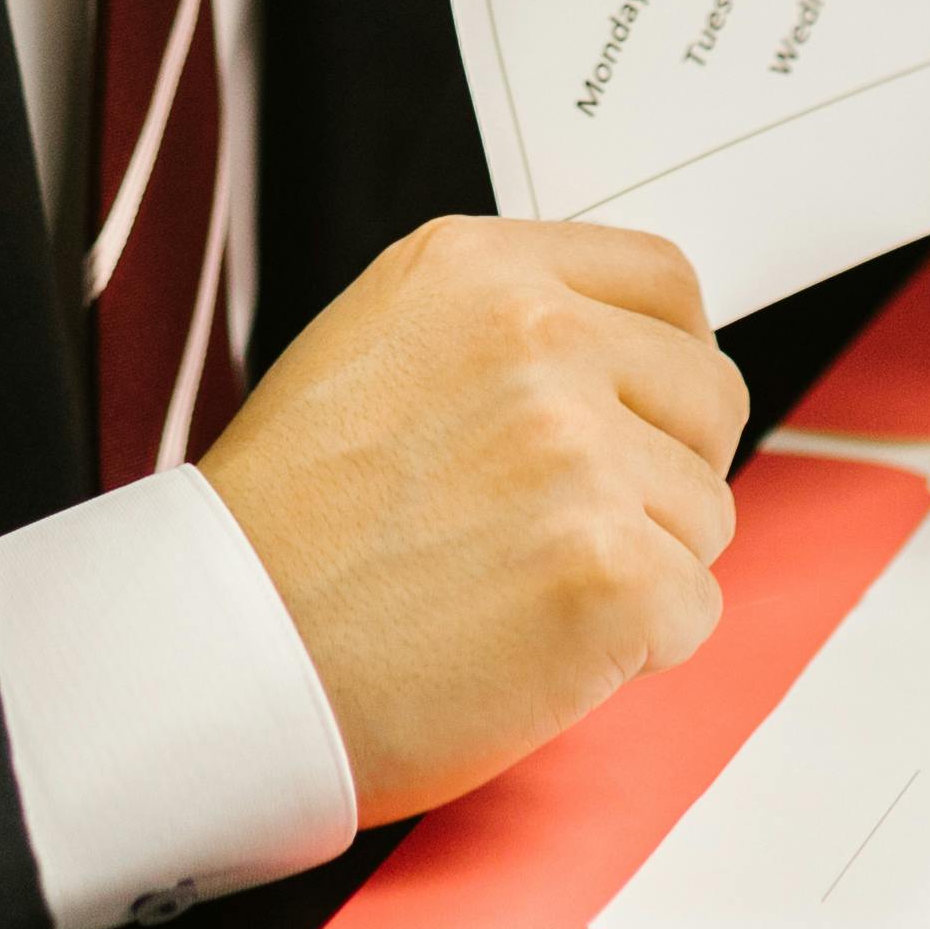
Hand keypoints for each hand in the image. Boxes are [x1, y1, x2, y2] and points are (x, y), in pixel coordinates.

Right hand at [199, 215, 742, 818]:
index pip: (666, 282)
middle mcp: (537, 339)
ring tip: (519, 590)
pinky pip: (692, 607)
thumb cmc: (285, 533)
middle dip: (664, 472)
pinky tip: (533, 647)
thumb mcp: (377, 349)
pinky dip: (634, 649)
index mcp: (480, 271)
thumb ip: (505, 333)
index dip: (664, 367)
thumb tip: (630, 360)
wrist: (220, 657)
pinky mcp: (606, 568)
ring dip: (642, 565)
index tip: (636, 423)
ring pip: (707, 511)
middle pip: (709, 394)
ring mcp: (577, 451)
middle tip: (566, 532)